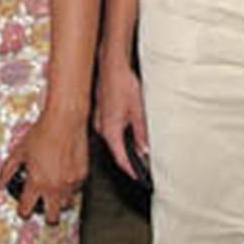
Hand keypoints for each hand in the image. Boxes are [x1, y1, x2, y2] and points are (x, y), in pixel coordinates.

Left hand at [0, 109, 87, 225]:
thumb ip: (7, 171)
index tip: (24, 209)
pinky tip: (65, 176)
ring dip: (60, 201)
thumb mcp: (19, 151)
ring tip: (55, 191)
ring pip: (66, 205)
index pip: (27, 209)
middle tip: (44, 208)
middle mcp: (54, 186)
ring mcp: (70, 183)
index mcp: (36, 182)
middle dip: (47, 216)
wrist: (65, 120)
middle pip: (52, 217)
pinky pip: (76, 190)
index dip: (23, 211)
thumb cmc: (42, 133)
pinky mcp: (82, 176)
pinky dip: (71, 187)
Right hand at [93, 56, 148, 178]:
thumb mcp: (138, 111)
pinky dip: (120, 133)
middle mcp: (101, 128)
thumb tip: (145, 149)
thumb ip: (141, 133)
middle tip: (142, 164)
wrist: (112, 66)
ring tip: (139, 146)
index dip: (130, 170)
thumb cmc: (122, 84)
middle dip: (129, 158)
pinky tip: (130, 128)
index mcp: (110, 131)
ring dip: (125, 144)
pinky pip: (110, 129)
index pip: (120, 158)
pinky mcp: (101, 113)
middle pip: (116, 150)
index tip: (138, 177)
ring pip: (113, 139)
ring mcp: (99, 120)